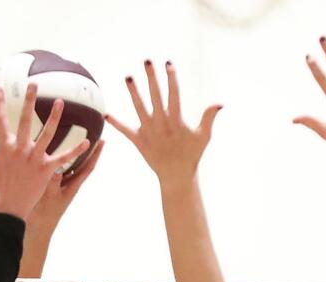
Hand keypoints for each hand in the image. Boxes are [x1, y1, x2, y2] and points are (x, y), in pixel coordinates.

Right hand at [0, 84, 91, 220]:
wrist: (8, 209)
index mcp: (5, 147)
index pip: (1, 120)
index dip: (0, 104)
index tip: (1, 89)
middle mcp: (20, 149)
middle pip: (26, 120)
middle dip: (30, 100)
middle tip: (34, 85)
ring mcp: (34, 158)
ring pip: (47, 133)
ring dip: (55, 117)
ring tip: (61, 102)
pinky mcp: (46, 169)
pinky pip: (64, 158)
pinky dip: (75, 151)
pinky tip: (88, 142)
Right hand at [25, 140, 103, 242]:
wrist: (37, 226)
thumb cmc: (45, 213)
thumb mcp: (49, 195)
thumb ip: (53, 181)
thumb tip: (58, 166)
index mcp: (73, 186)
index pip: (88, 167)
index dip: (96, 155)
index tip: (103, 141)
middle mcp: (69, 183)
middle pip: (82, 162)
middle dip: (87, 149)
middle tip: (91, 133)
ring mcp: (60, 183)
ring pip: (69, 164)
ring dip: (72, 151)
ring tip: (72, 135)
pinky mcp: (50, 184)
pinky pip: (57, 166)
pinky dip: (58, 157)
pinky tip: (52, 148)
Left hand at [106, 61, 221, 186]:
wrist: (177, 176)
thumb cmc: (192, 154)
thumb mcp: (204, 136)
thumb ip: (209, 118)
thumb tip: (220, 103)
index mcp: (177, 121)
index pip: (174, 94)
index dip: (171, 78)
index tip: (168, 63)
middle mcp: (161, 124)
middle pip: (155, 96)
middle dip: (151, 78)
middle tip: (147, 61)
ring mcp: (149, 132)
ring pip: (139, 108)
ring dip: (133, 92)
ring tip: (128, 76)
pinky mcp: (139, 142)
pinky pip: (125, 131)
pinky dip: (116, 123)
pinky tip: (105, 114)